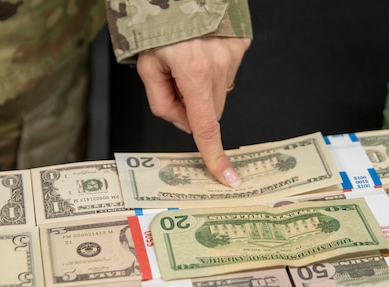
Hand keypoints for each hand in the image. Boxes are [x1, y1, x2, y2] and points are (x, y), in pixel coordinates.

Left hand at [136, 36, 250, 187]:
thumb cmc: (158, 27)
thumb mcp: (147, 67)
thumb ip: (163, 103)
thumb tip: (184, 123)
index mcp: (193, 72)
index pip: (206, 126)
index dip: (214, 155)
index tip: (227, 176)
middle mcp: (220, 64)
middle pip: (212, 112)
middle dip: (195, 109)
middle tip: (178, 87)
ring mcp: (234, 54)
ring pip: (221, 94)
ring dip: (205, 90)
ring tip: (190, 65)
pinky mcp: (242, 46)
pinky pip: (229, 74)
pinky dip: (215, 73)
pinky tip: (203, 55)